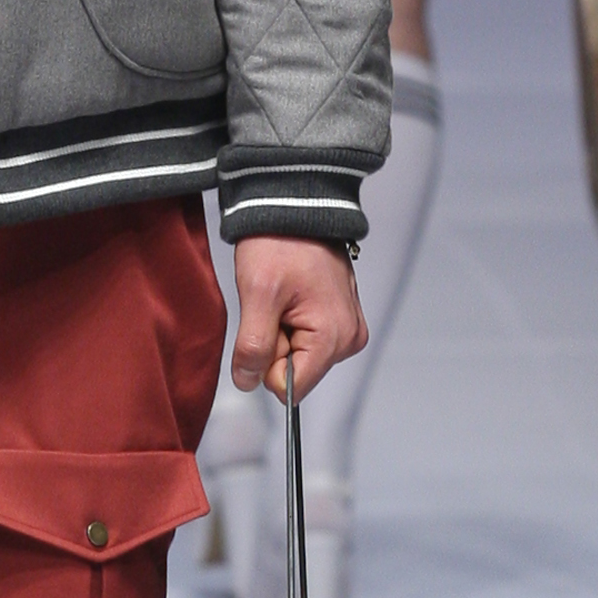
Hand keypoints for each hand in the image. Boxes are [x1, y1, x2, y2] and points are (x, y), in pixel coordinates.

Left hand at [230, 237, 366, 399]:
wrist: (294, 209)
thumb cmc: (280, 243)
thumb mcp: (257, 295)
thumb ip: (253, 346)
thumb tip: (248, 382)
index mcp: (334, 338)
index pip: (291, 387)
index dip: (267, 362)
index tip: (267, 323)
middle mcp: (348, 339)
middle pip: (296, 372)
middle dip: (275, 344)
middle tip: (273, 305)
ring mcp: (347, 329)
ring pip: (299, 356)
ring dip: (281, 331)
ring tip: (283, 296)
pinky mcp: (340, 320)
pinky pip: (306, 339)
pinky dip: (290, 321)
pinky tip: (291, 295)